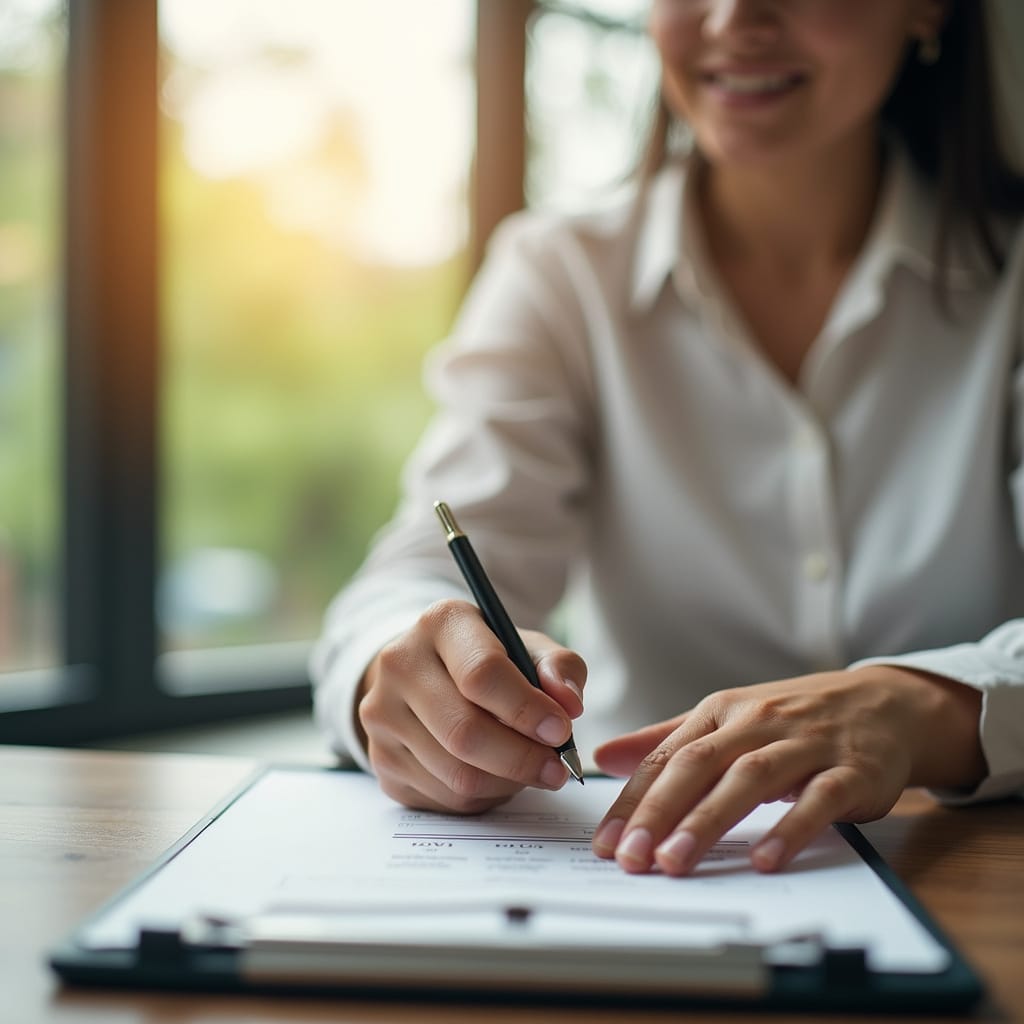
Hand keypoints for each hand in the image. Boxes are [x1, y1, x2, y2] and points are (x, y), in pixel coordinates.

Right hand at [356, 598, 585, 813]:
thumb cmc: (488, 660)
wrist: (426, 674)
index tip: (560, 730)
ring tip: (529, 768)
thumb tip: (568, 703)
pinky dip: (482, 796)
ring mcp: (382, 714)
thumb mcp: (529, 648)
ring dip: (506, 782)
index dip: (526, 709)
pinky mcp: (380, 758)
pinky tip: (495, 776)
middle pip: (465, 732)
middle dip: (522, 758)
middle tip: (557, 768)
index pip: (481, 674)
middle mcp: (400, 664)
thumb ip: (559, 668)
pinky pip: (443, 797)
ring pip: (456, 774)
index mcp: (441, 623)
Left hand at [591, 667, 983, 875]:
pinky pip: (818, 799)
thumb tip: (605, 756)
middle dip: (659, 813)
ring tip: (674, 861)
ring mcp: (804, 745)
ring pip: (748, 779)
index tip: (605, 844)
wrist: (883, 703)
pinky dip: (789, 829)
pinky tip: (763, 860)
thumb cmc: (793, 718)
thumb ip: (667, 740)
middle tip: (630, 858)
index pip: (666, 758)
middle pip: (698, 764)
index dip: (633, 801)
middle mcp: (756, 723)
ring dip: (708, 821)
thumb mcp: (726, 718)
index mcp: (720, 713)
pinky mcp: (850, 770)